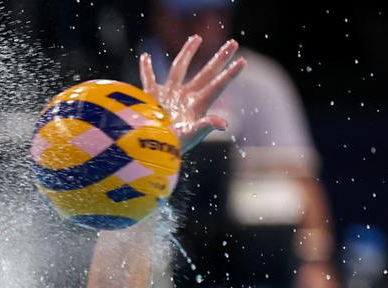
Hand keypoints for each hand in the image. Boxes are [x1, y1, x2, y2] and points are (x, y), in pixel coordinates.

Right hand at [140, 36, 245, 154]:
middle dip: (219, 58)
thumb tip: (224, 124)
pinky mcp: (151, 97)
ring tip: (196, 37)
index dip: (230, 74)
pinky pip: (148, 79)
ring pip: (179, 67)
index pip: (217, 86)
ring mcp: (169, 95)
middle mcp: (186, 97)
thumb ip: (205, 126)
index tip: (243, 61)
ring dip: (188, 52)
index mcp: (197, 106)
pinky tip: (145, 56)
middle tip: (233, 43)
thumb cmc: (170, 145)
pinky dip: (146, 68)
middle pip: (206, 72)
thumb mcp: (190, 136)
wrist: (146, 149)